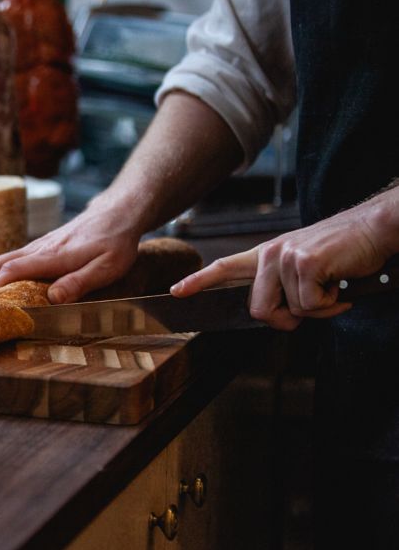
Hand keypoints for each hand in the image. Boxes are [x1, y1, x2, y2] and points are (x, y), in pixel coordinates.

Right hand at [0, 200, 140, 303]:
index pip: (11, 271)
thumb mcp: (107, 268)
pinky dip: (2, 274)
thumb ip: (79, 283)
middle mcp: (39, 249)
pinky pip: (13, 259)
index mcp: (52, 257)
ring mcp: (38, 246)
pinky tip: (9, 289)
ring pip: (2, 260)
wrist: (117, 213)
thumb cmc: (115, 242)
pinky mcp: (42, 245)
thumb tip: (52, 299)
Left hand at [170, 200, 396, 329]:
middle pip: (258, 310)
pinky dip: (331, 304)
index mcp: (266, 255)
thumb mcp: (304, 267)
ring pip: (289, 311)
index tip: (176, 291)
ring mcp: (285, 257)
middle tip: (314, 307)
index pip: (224, 267)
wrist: (374, 229)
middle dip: (286, 320)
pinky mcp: (304, 263)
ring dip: (317, 310)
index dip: (199, 281)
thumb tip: (274, 315)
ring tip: (332, 287)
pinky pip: (310, 306)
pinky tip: (340, 284)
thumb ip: (283, 287)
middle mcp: (270, 254)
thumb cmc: (343, 253)